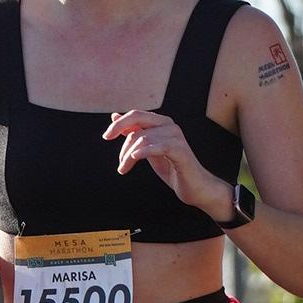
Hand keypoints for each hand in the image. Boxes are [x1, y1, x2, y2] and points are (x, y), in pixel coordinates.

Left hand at [104, 109, 232, 221]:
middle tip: (116, 157)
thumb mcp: (148, 149)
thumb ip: (134, 132)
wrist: (195, 187)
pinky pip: (157, 147)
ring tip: (124, 169)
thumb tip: (115, 116)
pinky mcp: (180, 151)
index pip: (135, 114)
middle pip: (137, 119)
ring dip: (128, 155)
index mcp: (162, 122)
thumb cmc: (172, 168)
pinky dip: (141, 153)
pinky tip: (133, 161)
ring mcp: (176, 137)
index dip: (119, 124)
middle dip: (120, 133)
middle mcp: (169, 125)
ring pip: (142, 137)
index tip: (106, 137)